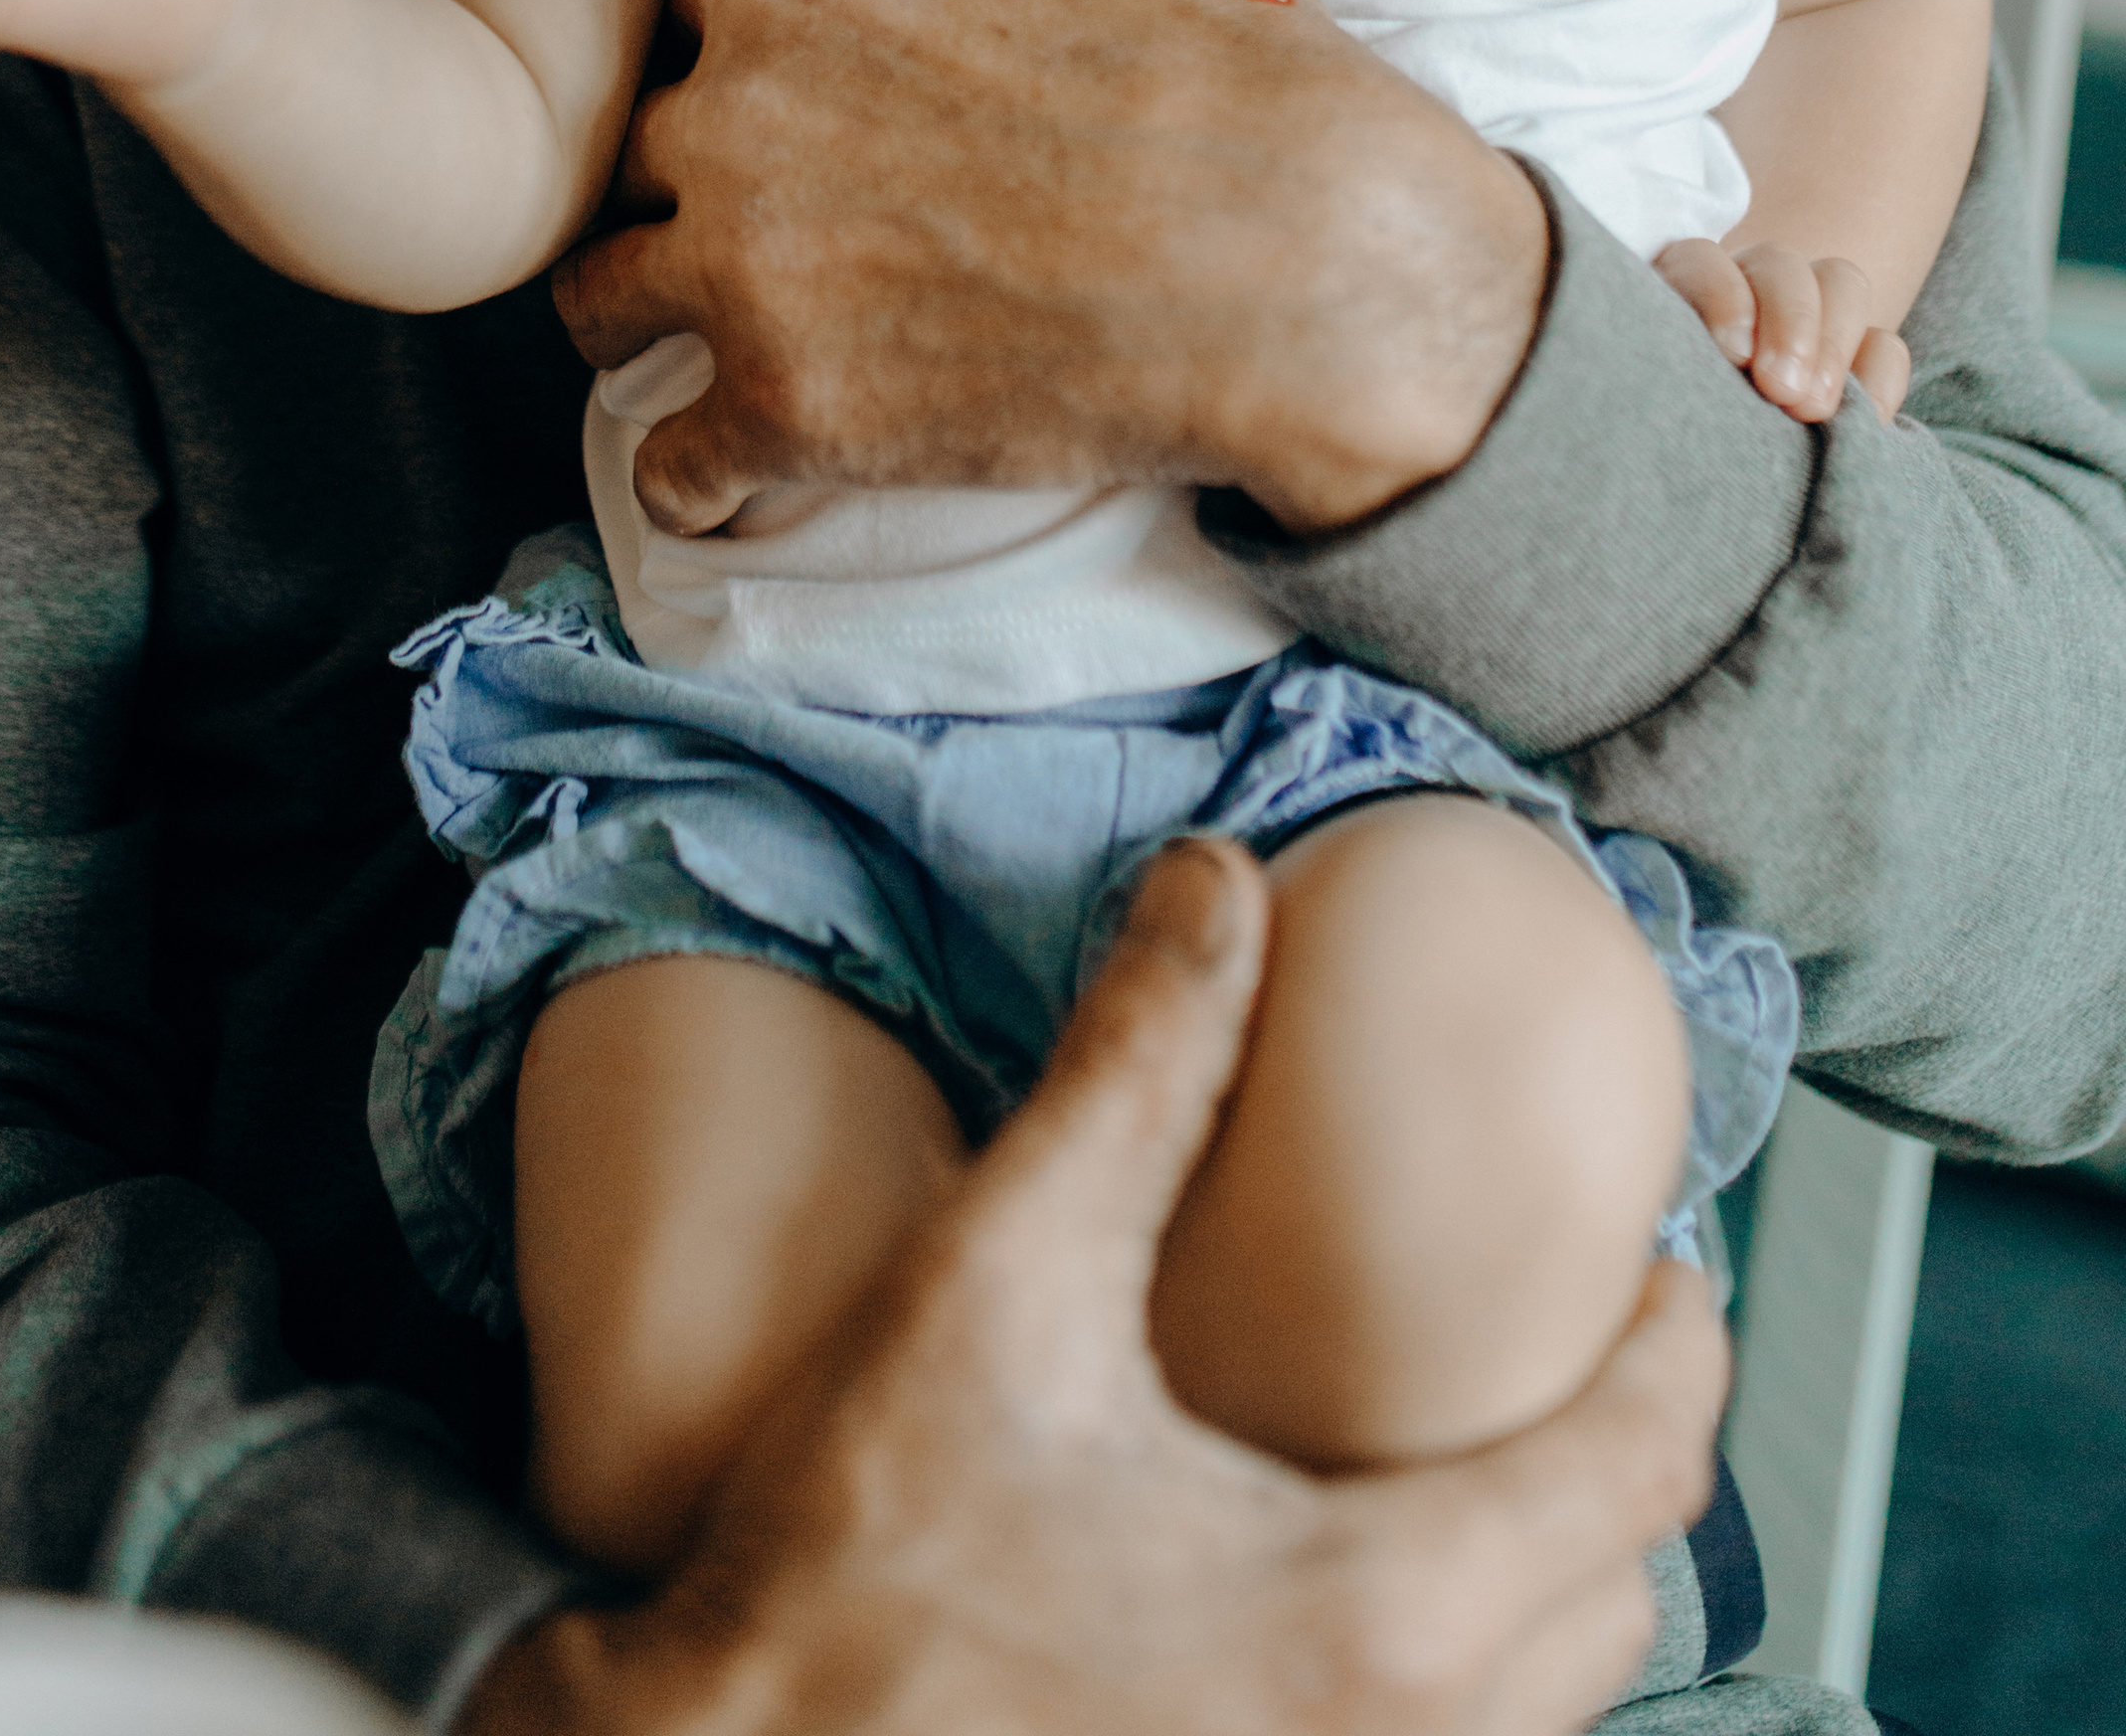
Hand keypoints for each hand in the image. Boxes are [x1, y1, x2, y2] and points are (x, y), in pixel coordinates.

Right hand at [462, 840, 1723, 1735]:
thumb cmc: (859, 1575)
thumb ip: (1135, 1070)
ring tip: (1474, 1443)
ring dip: (1543, 1574)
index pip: (1637, 1468)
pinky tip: (1354, 1583)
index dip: (1678, 1343)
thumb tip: (1220, 884)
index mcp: (1383, 1618)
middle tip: (1572, 1334)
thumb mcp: (997, 1278)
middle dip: (1618, 1453)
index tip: (1668, 1264)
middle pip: (1618, 1597)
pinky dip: (1460, 1673)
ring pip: (1544, 1706)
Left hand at [553, 0, 1549, 537]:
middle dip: (681, 178)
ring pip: (600, 298)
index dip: (725, 45)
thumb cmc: (1207, 42)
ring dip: (650, 313)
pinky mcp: (791, 413)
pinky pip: (670, 466)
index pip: (672, 4)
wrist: (1303, 254)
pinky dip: (695, 472)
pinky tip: (734, 463)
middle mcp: (731, 115)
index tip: (777, 88)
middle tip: (762, 212)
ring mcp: (749, 271)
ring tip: (717, 328)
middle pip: (626, 148)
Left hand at [1651, 235, 1909, 423]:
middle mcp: (1744, 286)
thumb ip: (1661, 381)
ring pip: (1841, 283)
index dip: (1722, 295)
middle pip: (1780, 263)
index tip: (1731, 354)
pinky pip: (1885, 347)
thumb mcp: (1653, 396)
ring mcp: (1806, 315)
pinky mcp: (1855, 357)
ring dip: (1833, 343)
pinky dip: (1879, 382)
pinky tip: (1865, 424)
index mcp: (1678, 291)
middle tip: (1780, 390)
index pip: (1702, 261)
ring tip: (1815, 411)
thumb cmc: (1659, 427)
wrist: (1696, 473)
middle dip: (1790, 321)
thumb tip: (1677, 387)